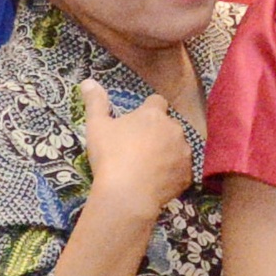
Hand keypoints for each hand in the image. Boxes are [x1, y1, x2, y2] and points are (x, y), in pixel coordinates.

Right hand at [78, 78, 201, 215]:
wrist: (127, 194)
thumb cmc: (110, 156)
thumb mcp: (97, 127)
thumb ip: (95, 102)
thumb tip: (88, 81)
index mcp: (153, 115)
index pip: (157, 102)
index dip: (147, 110)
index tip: (136, 124)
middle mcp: (174, 129)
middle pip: (168, 125)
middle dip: (158, 132)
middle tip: (139, 148)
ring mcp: (183, 152)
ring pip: (177, 147)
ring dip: (168, 152)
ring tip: (148, 167)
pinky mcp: (187, 175)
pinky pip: (181, 170)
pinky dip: (172, 173)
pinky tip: (156, 182)